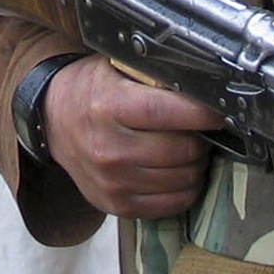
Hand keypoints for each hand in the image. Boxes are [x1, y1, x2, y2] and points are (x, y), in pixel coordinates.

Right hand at [41, 55, 225, 217]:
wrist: (53, 122)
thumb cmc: (90, 91)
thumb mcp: (115, 68)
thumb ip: (152, 74)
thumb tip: (200, 81)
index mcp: (108, 107)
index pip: (166, 112)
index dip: (202, 114)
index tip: (221, 112)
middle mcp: (109, 149)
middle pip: (182, 151)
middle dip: (203, 139)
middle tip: (202, 129)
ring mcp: (113, 182)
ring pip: (184, 180)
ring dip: (197, 165)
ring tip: (189, 148)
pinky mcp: (117, 205)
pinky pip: (173, 204)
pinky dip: (186, 188)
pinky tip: (179, 171)